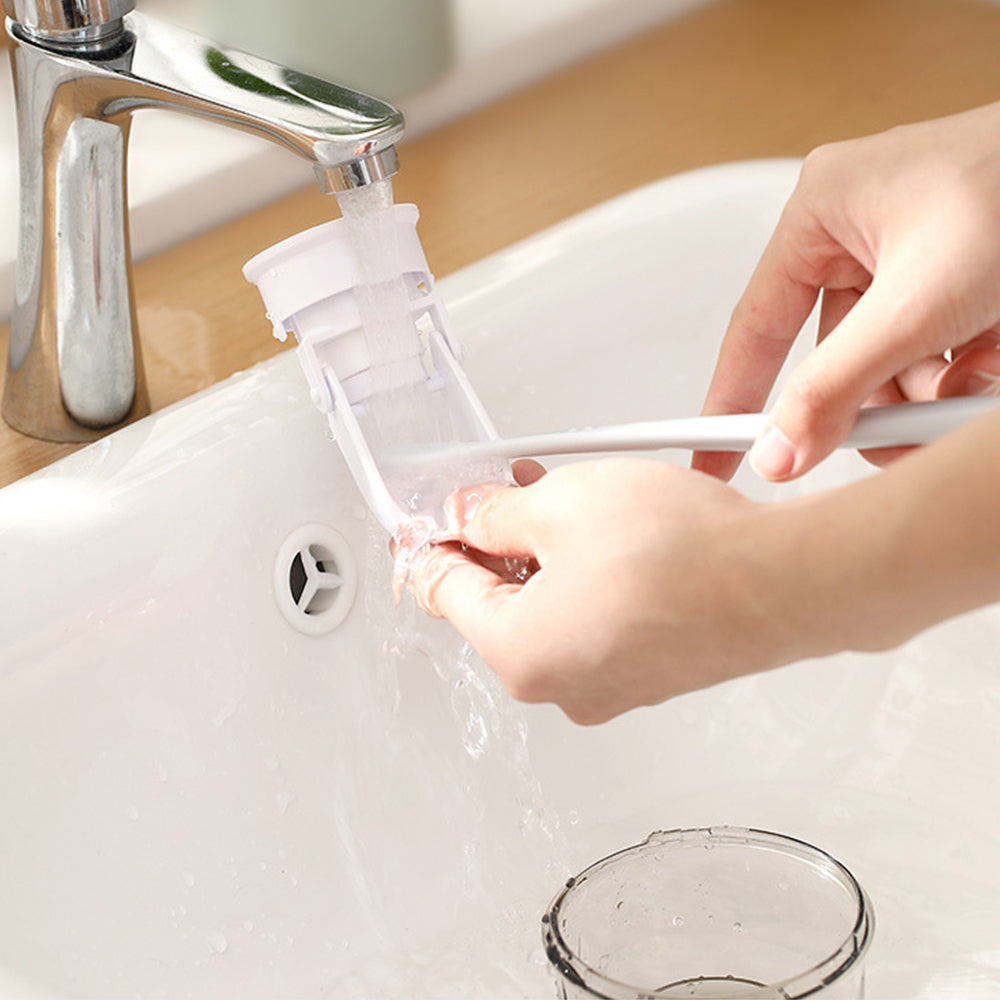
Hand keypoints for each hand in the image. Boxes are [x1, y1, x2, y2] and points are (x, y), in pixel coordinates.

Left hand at [404, 458, 806, 723]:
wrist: (786, 581)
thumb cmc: (684, 554)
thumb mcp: (559, 504)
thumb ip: (493, 513)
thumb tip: (466, 515)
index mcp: (520, 655)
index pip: (442, 592)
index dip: (431, 540)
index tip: (432, 512)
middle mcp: (562, 686)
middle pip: (496, 604)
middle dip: (493, 541)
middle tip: (500, 489)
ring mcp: (611, 685)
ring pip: (549, 610)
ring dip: (542, 555)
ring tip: (559, 497)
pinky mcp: (651, 672)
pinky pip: (593, 621)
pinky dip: (586, 579)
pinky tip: (603, 534)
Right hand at [694, 102, 999, 482]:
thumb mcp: (920, 305)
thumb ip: (837, 387)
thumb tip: (780, 450)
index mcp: (824, 209)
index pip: (755, 329)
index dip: (731, 400)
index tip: (711, 456)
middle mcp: (859, 229)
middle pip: (832, 356)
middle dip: (871, 402)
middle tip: (890, 438)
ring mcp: (908, 253)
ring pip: (885, 362)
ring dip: (927, 393)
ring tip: (975, 381)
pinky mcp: (953, 274)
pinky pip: (930, 349)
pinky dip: (959, 373)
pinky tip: (991, 362)